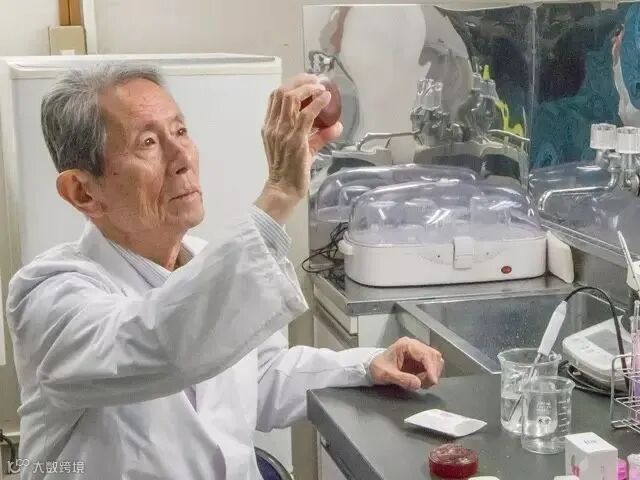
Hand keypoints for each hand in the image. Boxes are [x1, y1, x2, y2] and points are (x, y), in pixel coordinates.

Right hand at [256, 74, 342, 223]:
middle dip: (300, 81)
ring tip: (321, 87)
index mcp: (269, 126)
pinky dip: (317, 103)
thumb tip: (337, 126)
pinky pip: (306, 114)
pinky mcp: (295, 139)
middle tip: (316, 79)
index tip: (307, 81)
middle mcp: (273, 126)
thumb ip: (319, 135)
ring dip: (308, 88)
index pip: (275, 97)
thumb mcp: (304, 148)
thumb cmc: (291, 171)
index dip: (292, 84)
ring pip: (291, 98)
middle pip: (282, 92)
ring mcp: (282, 132)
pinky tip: (326, 98)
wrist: (284, 189)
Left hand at [369, 337, 443, 390]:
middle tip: (424, 384)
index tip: (433, 380)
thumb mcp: (386, 374)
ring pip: (435, 361)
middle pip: (434, 356)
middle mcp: (415, 346)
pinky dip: (430, 376)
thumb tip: (418, 384)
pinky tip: (420, 381)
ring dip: (432, 374)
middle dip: (432, 372)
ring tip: (420, 382)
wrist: (372, 367)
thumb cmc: (378, 367)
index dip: (431, 368)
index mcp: (406, 345)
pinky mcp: (420, 360)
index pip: (425, 354)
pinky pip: (432, 367)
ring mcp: (418, 352)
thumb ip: (402, 379)